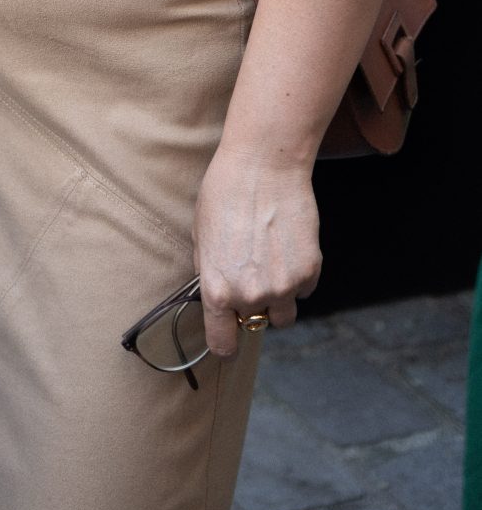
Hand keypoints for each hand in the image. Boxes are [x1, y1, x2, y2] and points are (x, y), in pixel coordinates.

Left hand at [192, 142, 321, 358]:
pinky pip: (304, 289)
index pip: (223, 344)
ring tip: (270, 259)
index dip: (225, 343)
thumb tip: (215, 295)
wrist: (264, 166)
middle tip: (251, 272)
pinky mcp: (310, 272)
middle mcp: (250, 295)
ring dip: (278, 296)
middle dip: (252, 306)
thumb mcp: (200, 234)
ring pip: (284, 312)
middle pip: (256, 324)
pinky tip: (287, 245)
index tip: (229, 339)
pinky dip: (298, 275)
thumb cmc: (224, 193)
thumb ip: (208, 272)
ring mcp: (283, 286)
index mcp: (217, 290)